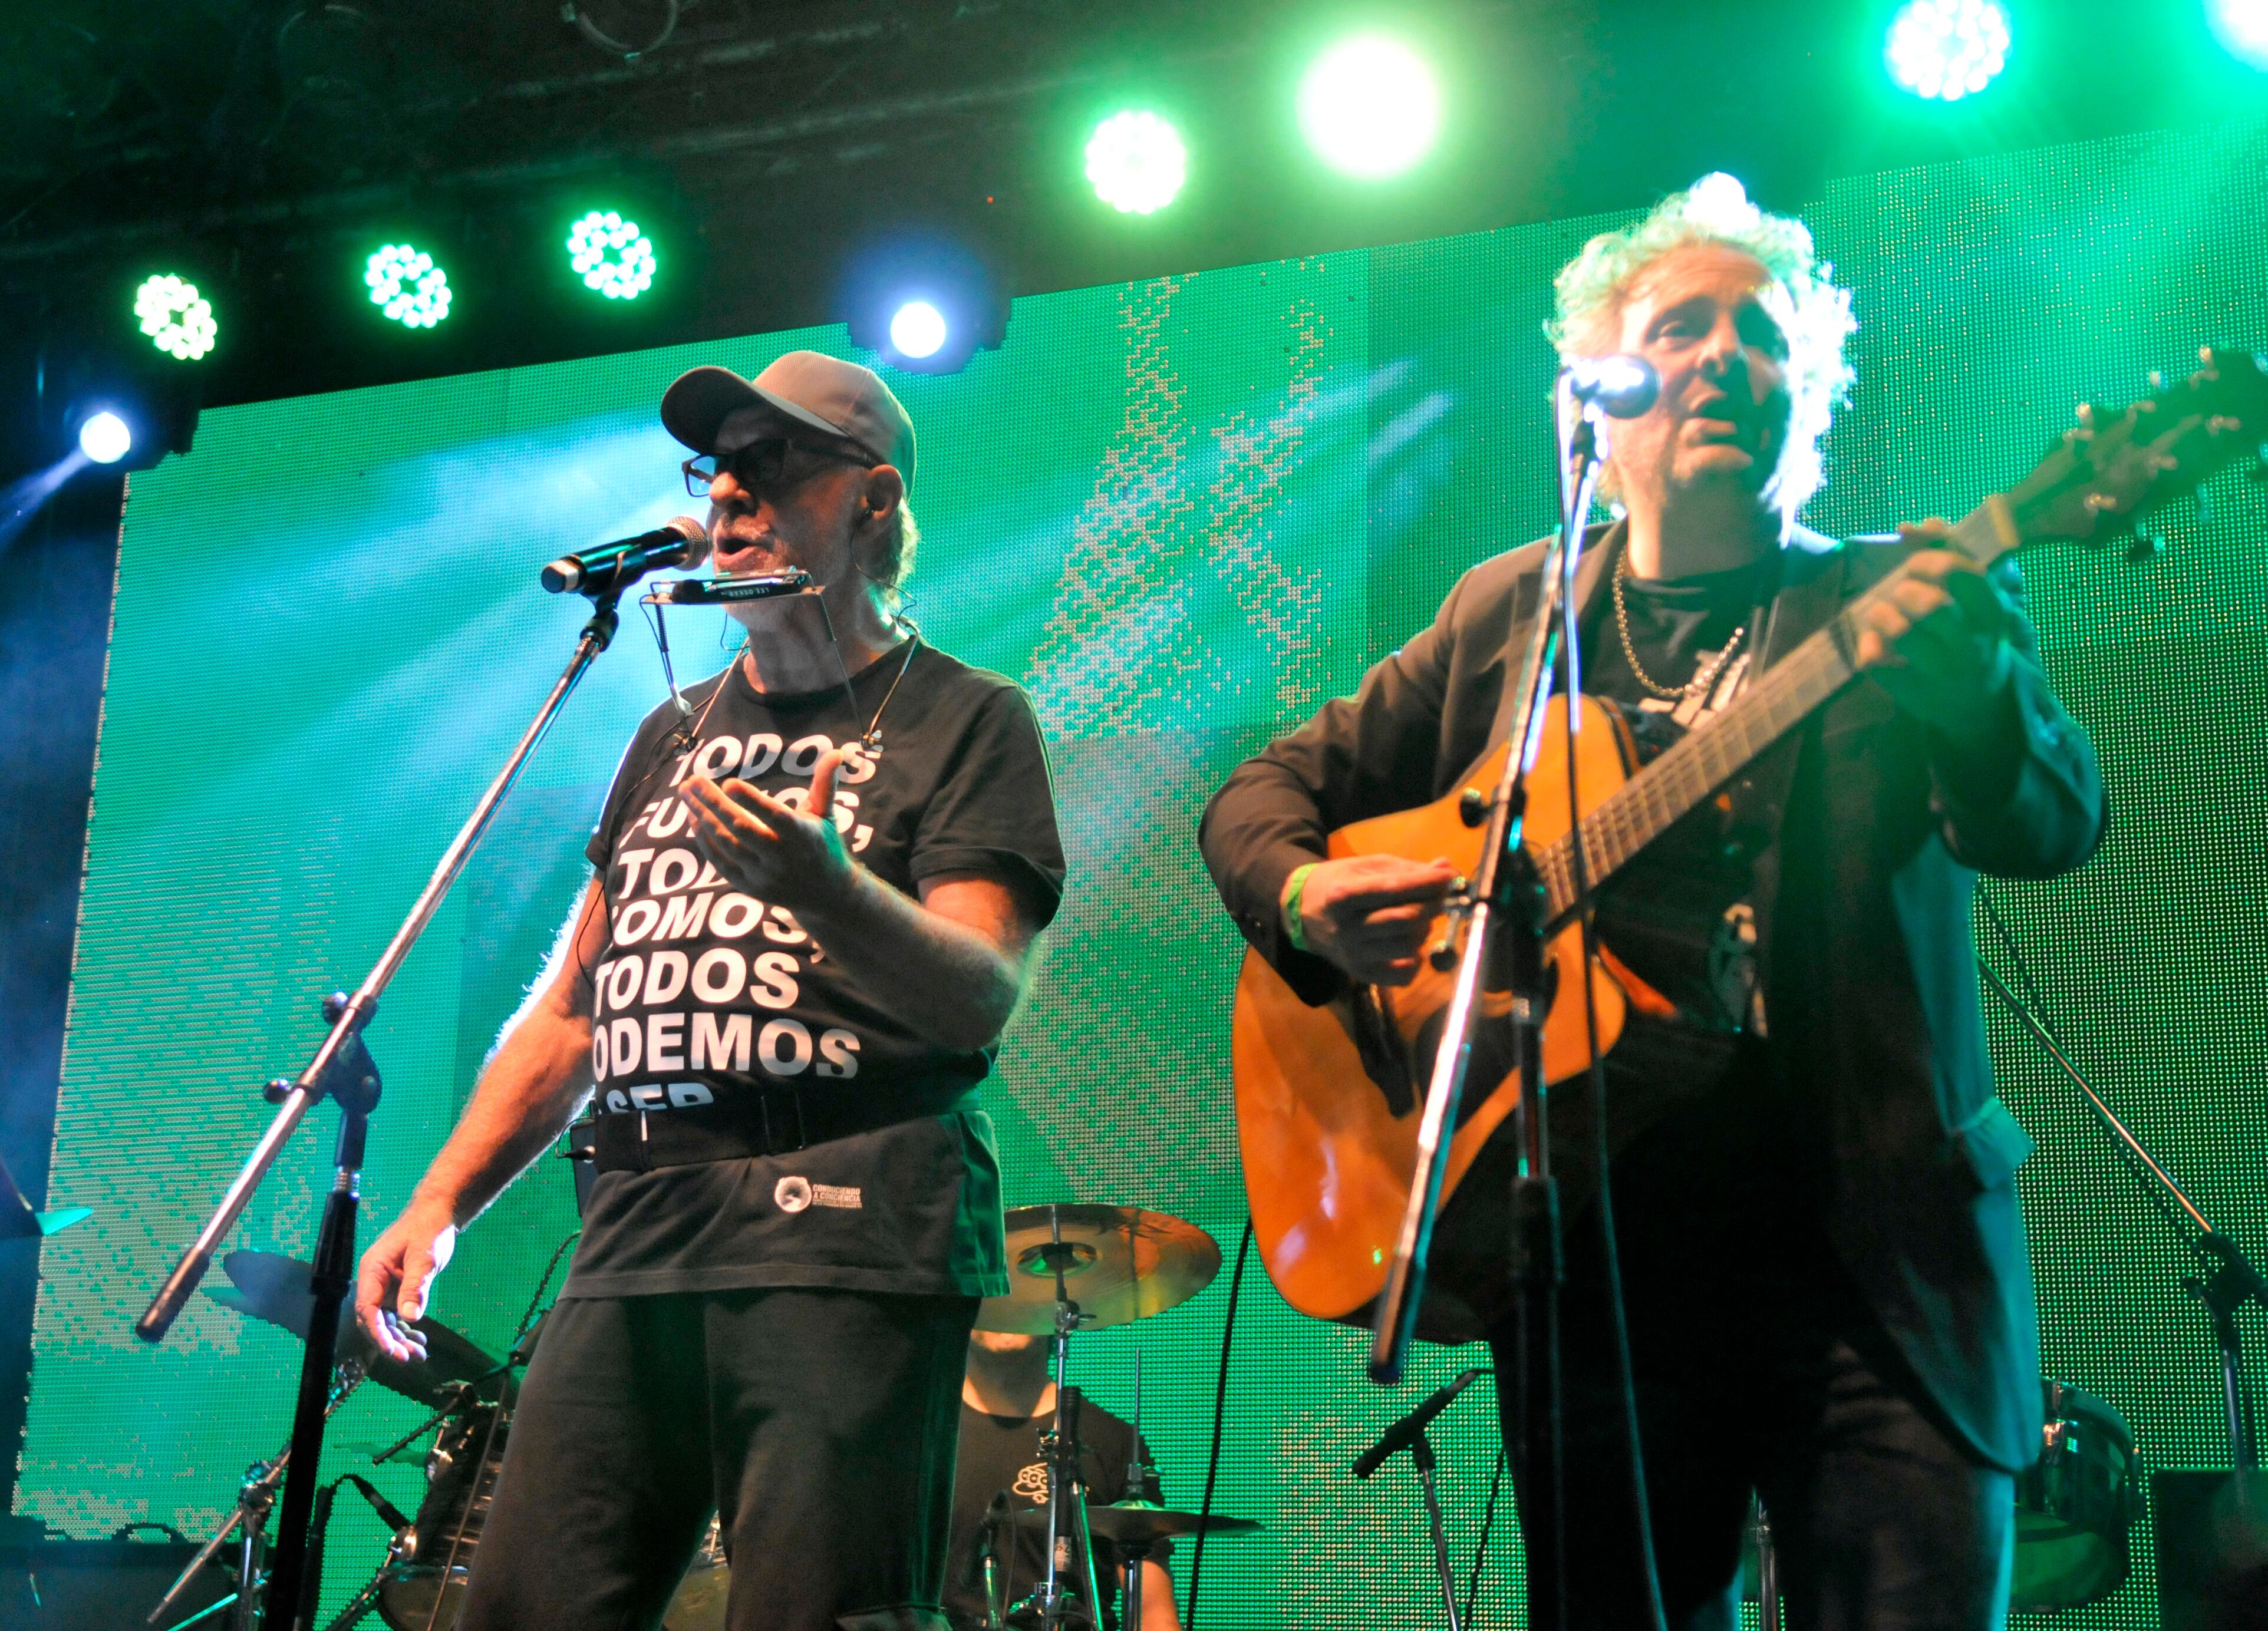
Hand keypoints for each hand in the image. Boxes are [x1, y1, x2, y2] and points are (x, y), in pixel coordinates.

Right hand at [354, 1201, 455, 1363]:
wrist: (438, 1214)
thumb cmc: (428, 1229)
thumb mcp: (425, 1257)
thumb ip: (415, 1286)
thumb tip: (409, 1317)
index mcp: (372, 1270)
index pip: (367, 1309)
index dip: (377, 1332)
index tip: (392, 1350)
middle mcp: (373, 1282)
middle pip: (374, 1319)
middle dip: (389, 1341)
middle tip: (408, 1358)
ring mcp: (384, 1287)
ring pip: (386, 1321)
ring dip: (399, 1339)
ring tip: (418, 1356)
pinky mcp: (397, 1290)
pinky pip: (397, 1315)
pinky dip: (407, 1329)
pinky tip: (419, 1341)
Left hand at [681, 748, 856, 913]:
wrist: (826, 895)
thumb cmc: (823, 845)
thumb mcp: (826, 815)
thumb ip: (825, 784)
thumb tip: (836, 752)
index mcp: (802, 836)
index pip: (774, 816)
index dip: (751, 801)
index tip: (729, 782)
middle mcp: (781, 857)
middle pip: (742, 828)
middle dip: (714, 803)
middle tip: (693, 780)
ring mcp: (763, 874)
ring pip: (726, 844)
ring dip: (703, 817)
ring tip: (686, 793)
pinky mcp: (749, 886)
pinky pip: (721, 862)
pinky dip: (705, 840)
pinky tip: (694, 819)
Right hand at [1287, 854, 1457, 986]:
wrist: (1304, 913)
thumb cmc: (1340, 883)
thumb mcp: (1366, 867)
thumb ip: (1406, 869)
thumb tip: (1447, 868)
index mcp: (1343, 895)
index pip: (1394, 889)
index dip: (1428, 882)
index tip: (1451, 876)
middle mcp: (1346, 928)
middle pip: (1405, 919)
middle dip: (1432, 905)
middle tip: (1440, 896)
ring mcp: (1354, 954)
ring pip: (1408, 946)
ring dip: (1425, 929)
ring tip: (1420, 918)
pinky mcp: (1361, 974)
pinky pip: (1402, 976)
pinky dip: (1416, 961)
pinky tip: (1412, 946)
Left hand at [1853, 523, 2015, 743]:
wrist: (1979, 699)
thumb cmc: (1971, 632)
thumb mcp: (1974, 594)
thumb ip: (1947, 551)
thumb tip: (1911, 526)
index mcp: (1991, 613)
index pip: (1965, 575)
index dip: (1932, 560)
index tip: (1914, 564)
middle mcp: (1972, 644)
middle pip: (1931, 606)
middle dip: (1905, 591)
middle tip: (1899, 593)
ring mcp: (1944, 673)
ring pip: (1903, 634)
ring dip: (1882, 615)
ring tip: (1882, 614)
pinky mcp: (1915, 695)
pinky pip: (1878, 664)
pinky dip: (1867, 646)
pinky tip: (1872, 641)